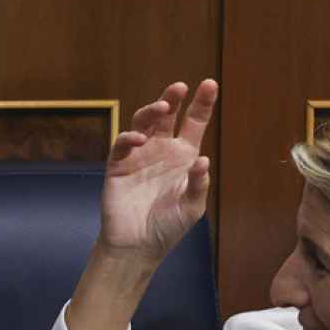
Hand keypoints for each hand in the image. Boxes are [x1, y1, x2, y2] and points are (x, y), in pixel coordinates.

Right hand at [97, 79, 216, 262]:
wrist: (138, 246)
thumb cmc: (168, 226)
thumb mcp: (192, 207)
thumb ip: (199, 184)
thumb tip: (203, 160)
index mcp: (183, 155)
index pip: (194, 123)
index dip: (202, 103)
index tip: (210, 84)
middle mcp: (161, 149)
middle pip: (166, 116)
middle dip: (172, 99)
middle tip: (180, 87)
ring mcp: (139, 155)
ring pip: (143, 123)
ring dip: (151, 111)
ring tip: (162, 108)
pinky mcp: (118, 165)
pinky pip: (122, 144)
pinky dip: (129, 138)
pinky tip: (139, 139)